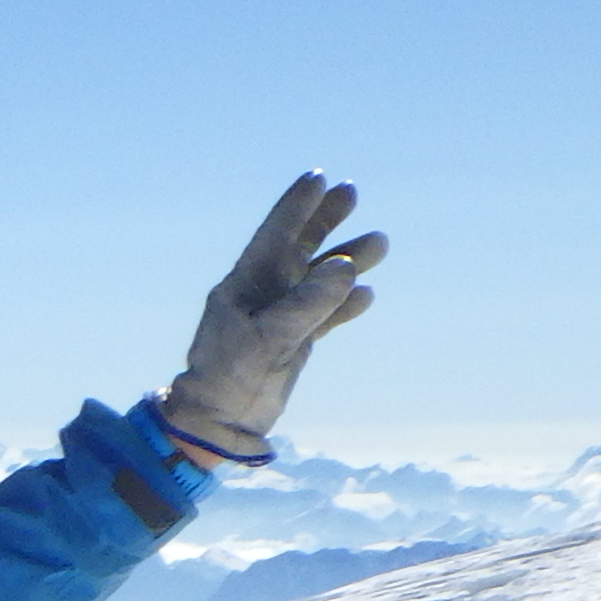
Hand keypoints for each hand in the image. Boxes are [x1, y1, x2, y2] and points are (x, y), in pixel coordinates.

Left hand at [158, 174, 387, 462]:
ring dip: (347, 261)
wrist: (220, 423)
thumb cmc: (230, 377)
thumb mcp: (267, 338)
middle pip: (298, 247)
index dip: (296, 206)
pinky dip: (345, 305)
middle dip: (324, 220)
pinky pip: (325, 316)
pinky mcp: (294, 342)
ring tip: (380, 243)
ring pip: (319, 280)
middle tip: (351, 193)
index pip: (274, 235)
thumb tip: (347, 268)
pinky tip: (367, 295)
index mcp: (244, 285)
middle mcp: (262, 294)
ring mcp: (279, 317)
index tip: (318, 177)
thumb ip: (306, 303)